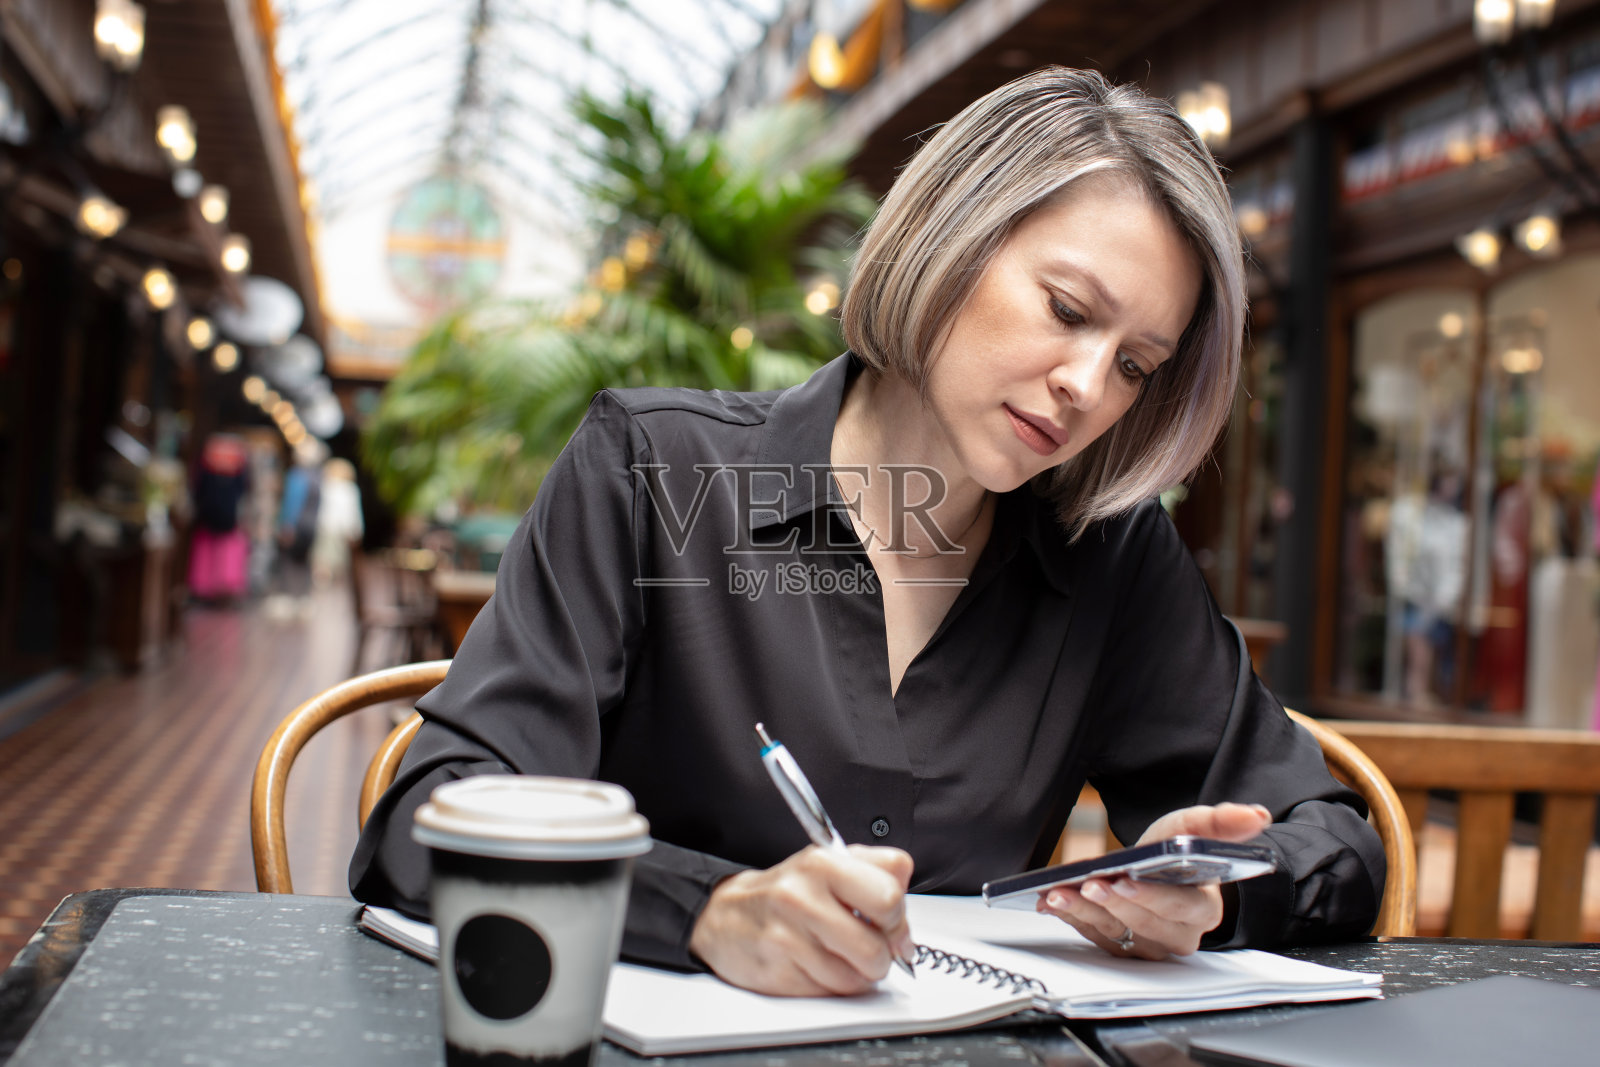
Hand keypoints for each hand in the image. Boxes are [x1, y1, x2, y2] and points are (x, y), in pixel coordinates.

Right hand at [688, 844, 914, 995]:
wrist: (727, 917)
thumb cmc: (787, 892)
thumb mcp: (832, 861)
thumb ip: (878, 867)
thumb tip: (907, 892)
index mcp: (822, 864)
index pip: (889, 898)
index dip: (899, 920)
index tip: (892, 926)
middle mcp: (802, 898)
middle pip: (876, 949)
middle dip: (883, 955)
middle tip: (871, 946)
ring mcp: (787, 938)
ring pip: (856, 978)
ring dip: (857, 974)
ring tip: (840, 954)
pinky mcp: (777, 974)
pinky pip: (830, 993)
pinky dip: (832, 985)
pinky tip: (818, 965)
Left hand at [1036, 802, 1271, 959]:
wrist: (1153, 869)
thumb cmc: (1175, 851)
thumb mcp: (1192, 828)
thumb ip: (1221, 822)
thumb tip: (1256, 816)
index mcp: (1204, 910)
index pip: (1181, 908)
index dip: (1152, 897)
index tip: (1126, 879)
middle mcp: (1178, 935)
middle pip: (1144, 926)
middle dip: (1112, 904)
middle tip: (1088, 882)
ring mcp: (1148, 946)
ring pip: (1115, 935)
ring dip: (1084, 912)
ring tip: (1057, 892)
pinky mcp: (1120, 948)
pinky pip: (1093, 938)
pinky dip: (1070, 918)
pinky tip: (1050, 900)